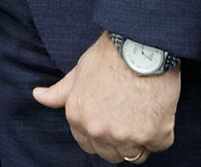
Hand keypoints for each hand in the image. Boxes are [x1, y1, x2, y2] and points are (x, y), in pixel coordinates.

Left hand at [34, 31, 178, 162]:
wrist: (140, 45)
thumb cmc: (109, 55)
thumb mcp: (79, 71)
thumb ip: (60, 92)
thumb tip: (38, 95)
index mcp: (78, 118)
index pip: (89, 145)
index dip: (102, 135)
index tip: (113, 122)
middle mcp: (98, 131)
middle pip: (112, 155)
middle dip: (120, 141)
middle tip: (130, 117)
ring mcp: (125, 136)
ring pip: (135, 154)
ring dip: (141, 139)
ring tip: (144, 112)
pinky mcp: (152, 134)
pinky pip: (159, 145)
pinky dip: (162, 132)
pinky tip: (158, 110)